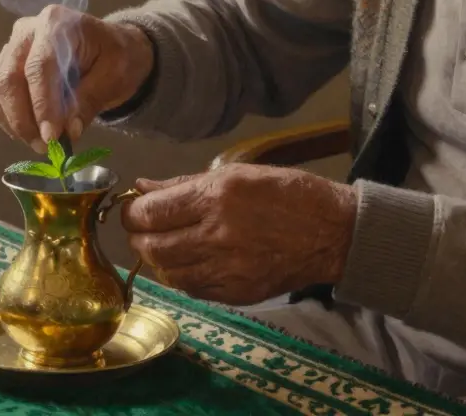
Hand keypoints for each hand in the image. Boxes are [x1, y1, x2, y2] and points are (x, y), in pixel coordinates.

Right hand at [0, 4, 154, 153]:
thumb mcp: (115, 75)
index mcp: (56, 24)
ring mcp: (11, 50)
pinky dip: (9, 122)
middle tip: (46, 147)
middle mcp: (27, 32)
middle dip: (24, 120)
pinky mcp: (5, 69)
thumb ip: (90, 99)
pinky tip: (33, 132)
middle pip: (10, 78)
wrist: (108, 48)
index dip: (43, 104)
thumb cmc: (115, 56)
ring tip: (42, 144)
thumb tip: (68, 131)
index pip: (40, 66)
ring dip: (16, 124)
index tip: (51, 137)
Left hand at [120, 165, 356, 305]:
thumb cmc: (286, 193)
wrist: (331, 232)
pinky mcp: (236, 292)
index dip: (133, 212)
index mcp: (217, 197)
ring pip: (168, 272)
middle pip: (152, 246)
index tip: (134, 209)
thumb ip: (184, 184)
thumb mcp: (236, 173)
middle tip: (143, 228)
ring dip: (158, 258)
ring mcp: (227, 269)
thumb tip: (143, 187)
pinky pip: (192, 289)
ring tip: (166, 244)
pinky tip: (189, 262)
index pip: (151, 212)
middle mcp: (218, 235)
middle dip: (139, 236)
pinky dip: (182, 276)